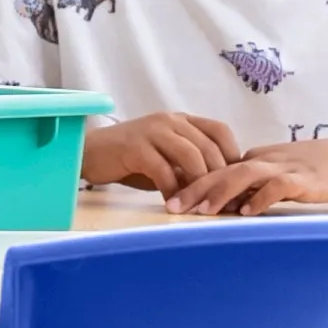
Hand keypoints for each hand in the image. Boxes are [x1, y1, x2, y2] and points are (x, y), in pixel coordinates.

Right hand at [82, 110, 244, 196]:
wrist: (91, 153)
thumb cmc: (132, 160)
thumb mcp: (167, 159)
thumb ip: (190, 167)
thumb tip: (220, 188)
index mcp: (182, 121)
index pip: (220, 131)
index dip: (233, 156)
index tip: (236, 182)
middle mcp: (171, 121)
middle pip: (209, 146)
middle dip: (219, 177)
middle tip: (224, 202)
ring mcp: (153, 131)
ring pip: (190, 156)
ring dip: (199, 184)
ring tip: (201, 206)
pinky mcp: (135, 147)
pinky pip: (162, 169)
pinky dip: (171, 189)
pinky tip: (172, 205)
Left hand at [167, 136, 327, 216]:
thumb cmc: (317, 170)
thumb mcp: (280, 176)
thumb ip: (256, 188)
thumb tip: (231, 207)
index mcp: (256, 160)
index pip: (217, 170)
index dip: (192, 186)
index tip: (170, 202)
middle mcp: (264, 161)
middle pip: (222, 172)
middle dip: (195, 190)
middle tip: (171, 208)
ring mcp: (283, 168)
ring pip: (244, 176)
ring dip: (220, 193)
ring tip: (201, 211)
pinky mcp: (303, 179)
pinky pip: (277, 186)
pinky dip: (260, 198)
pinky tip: (247, 213)